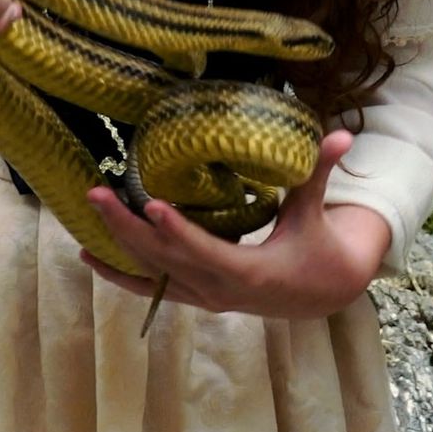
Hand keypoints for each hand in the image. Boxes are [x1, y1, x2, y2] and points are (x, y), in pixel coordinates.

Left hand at [80, 130, 392, 319]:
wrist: (323, 293)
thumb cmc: (319, 248)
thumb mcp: (316, 212)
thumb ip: (320, 173)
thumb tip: (343, 134)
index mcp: (250, 272)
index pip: (205, 252)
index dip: (177, 232)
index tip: (150, 205)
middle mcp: (220, 291)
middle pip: (166, 261)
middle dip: (128, 227)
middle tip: (98, 193)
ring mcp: (205, 297)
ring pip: (153, 273)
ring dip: (118, 245)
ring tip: (89, 212)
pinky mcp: (198, 297)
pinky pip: (153, 287)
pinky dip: (121, 274)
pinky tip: (90, 256)